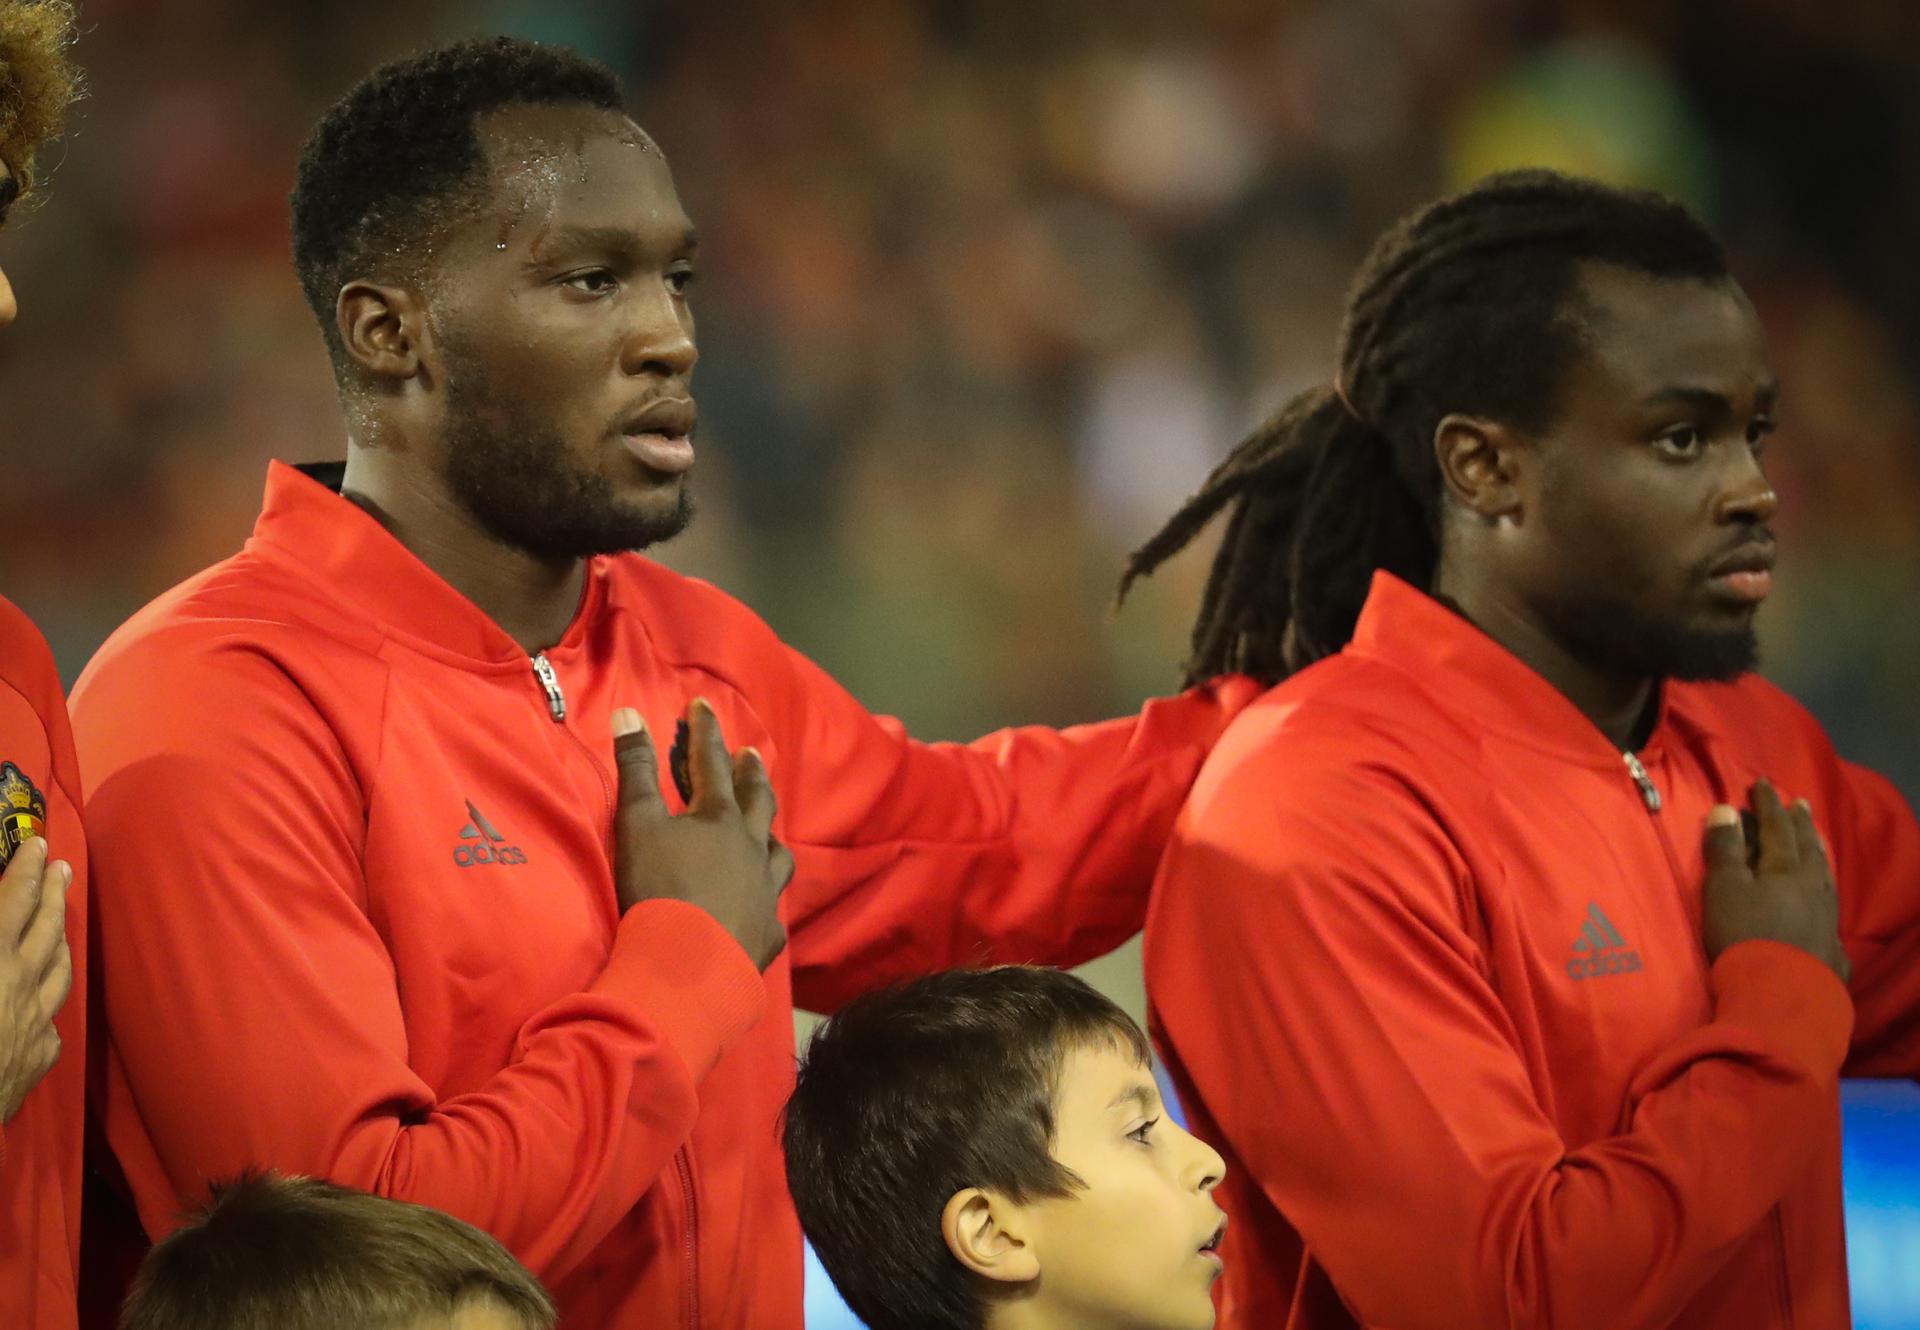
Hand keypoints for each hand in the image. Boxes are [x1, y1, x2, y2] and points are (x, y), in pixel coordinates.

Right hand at [0, 838, 72, 1122]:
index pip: (12, 902)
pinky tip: (48, 994)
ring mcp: (36, 1021)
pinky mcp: (41, 1055)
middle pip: (45, 929)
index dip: (26, 871)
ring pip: (59, 969)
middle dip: (54, 894)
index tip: (39, 845)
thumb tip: (4, 924)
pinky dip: (50, 997)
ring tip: (64, 920)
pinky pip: (52, 1017)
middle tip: (63, 867)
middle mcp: (19, 985)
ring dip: (62, 938)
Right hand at [610, 699, 793, 969]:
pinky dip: (767, 901)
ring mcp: (765, 890)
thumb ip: (634, 770)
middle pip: (757, 801)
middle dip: (750, 773)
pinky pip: (773, 910)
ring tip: (768, 831)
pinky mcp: (768, 932)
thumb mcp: (637, 824)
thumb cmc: (658, 889)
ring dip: (770, 835)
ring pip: (777, 853)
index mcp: (719, 818)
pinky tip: (764, 907)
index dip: (705, 732)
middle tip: (752, 754)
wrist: (688, 966)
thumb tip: (629, 713)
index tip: (703, 706)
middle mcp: (751, 847)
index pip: (711, 763)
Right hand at [1701, 780, 1848, 983]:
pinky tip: (1824, 898)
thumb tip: (1726, 809)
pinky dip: (1824, 891)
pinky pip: (1829, 906)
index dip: (1767, 804)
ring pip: (1823, 874)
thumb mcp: (1723, 889)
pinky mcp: (1830, 945)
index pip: (1776, 827)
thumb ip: (1724, 850)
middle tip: (1799, 803)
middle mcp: (1812, 886)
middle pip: (1807, 847)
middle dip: (1799, 824)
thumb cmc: (1745, 937)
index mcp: (1784, 869)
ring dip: (1816, 853)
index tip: (1761, 783)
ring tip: (1814, 841)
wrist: (1781, 997)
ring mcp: (1826, 916)